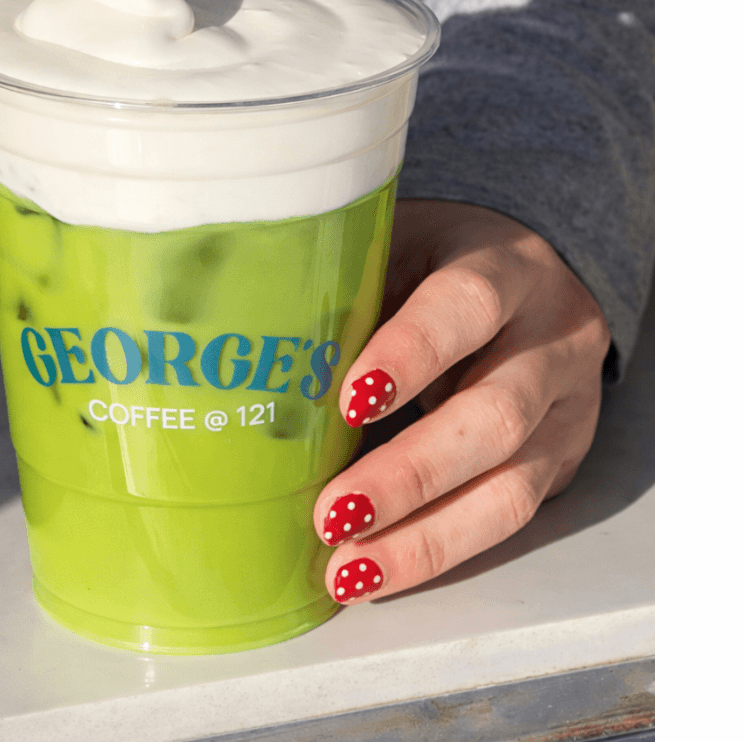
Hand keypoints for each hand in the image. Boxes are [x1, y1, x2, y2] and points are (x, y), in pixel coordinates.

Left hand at [314, 199, 610, 602]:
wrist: (527, 281)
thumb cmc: (434, 263)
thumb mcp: (395, 249)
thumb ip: (345, 295)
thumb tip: (253, 357)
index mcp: (504, 266)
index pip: (467, 305)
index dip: (411, 354)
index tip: (348, 402)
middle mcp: (553, 337)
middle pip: (495, 415)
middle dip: (409, 474)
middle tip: (333, 514)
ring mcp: (567, 407)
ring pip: (512, 487)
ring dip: (424, 538)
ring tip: (350, 568)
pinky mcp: (561, 461)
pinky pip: (508, 518)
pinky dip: (439, 550)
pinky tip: (379, 571)